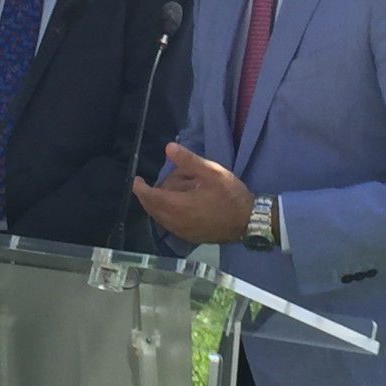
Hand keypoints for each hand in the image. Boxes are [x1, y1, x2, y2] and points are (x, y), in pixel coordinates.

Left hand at [132, 142, 253, 243]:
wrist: (249, 221)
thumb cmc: (230, 195)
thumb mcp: (211, 172)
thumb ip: (188, 160)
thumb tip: (169, 148)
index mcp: (178, 207)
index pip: (151, 198)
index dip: (140, 189)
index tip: (136, 180)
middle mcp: (176, 223)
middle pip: (153, 209)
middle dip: (148, 196)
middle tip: (148, 184)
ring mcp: (183, 232)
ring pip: (161, 219)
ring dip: (158, 206)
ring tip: (168, 191)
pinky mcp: (191, 237)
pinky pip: (170, 225)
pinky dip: (167, 215)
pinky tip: (177, 205)